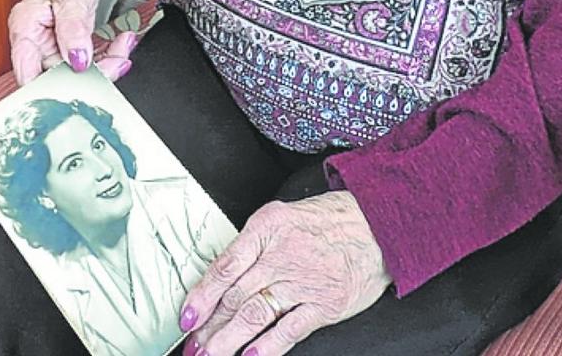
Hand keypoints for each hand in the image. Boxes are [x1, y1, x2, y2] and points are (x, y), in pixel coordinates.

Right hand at [6, 0, 137, 84]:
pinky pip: (87, 61)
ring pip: (76, 72)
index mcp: (25, 30)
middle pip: (57, 78)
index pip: (29, 75)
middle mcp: (35, 42)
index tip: (84, 83)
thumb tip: (77, 60)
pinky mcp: (69, 45)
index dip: (53, 89)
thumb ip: (73, 27)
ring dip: (104, 65)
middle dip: (92, 74)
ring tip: (122, 48)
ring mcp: (52, 45)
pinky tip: (120, 45)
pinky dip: (106, 56)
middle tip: (117, 61)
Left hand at [181, 192, 390, 354]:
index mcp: (266, 228)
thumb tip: (223, 280)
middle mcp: (281, 254)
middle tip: (193, 347)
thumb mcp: (282, 217)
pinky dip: (267, 347)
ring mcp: (302, 281)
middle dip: (210, 326)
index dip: (202, 295)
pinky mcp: (323, 304)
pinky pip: (289, 329)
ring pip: (256, 314)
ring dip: (228, 340)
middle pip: (235, 296)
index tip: (187, 317)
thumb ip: (253, 246)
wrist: (375, 225)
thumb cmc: (327, 222)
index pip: (225, 267)